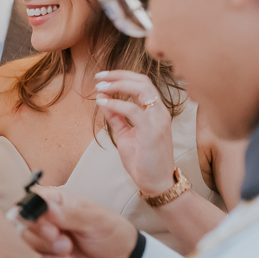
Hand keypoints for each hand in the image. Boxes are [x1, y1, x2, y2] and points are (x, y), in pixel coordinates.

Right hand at [22, 187, 139, 257]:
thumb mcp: (97, 220)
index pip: (28, 205)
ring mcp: (43, 246)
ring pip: (27, 252)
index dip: (33, 218)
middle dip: (44, 242)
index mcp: (54, 204)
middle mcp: (44, 223)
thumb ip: (71, 215)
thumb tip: (45, 206)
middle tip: (67, 246)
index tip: (52, 229)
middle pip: (23, 231)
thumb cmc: (114, 235)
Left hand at [94, 70, 176, 197]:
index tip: (102, 77)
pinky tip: (103, 103)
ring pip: (142, 89)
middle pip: (143, 81)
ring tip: (100, 87)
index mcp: (155, 111)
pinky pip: (133, 110)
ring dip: (118, 85)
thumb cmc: (143, 160)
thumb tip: (104, 100)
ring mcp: (158, 120)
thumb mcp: (125, 134)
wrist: (155, 182)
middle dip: (119, 75)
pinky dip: (116, 103)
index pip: (142, 83)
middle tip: (99, 77)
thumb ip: (116, 117)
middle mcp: (159, 112)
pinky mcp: (152, 131)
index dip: (122, 76)